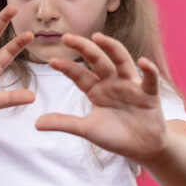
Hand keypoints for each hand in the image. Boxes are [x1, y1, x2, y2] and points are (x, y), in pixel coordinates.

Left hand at [35, 32, 167, 163]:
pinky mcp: (149, 94)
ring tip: (98, 37)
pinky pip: (150, 79)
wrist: (141, 148)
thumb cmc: (114, 136)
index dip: (67, 67)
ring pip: (121, 61)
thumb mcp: (87, 129)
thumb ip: (64, 123)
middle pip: (97, 60)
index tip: (52, 61)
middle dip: (83, 48)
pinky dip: (149, 70)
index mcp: (96, 89)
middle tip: (67, 37)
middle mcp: (112, 82)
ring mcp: (131, 85)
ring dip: (111, 47)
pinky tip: (142, 61)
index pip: (79, 75)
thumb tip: (36, 124)